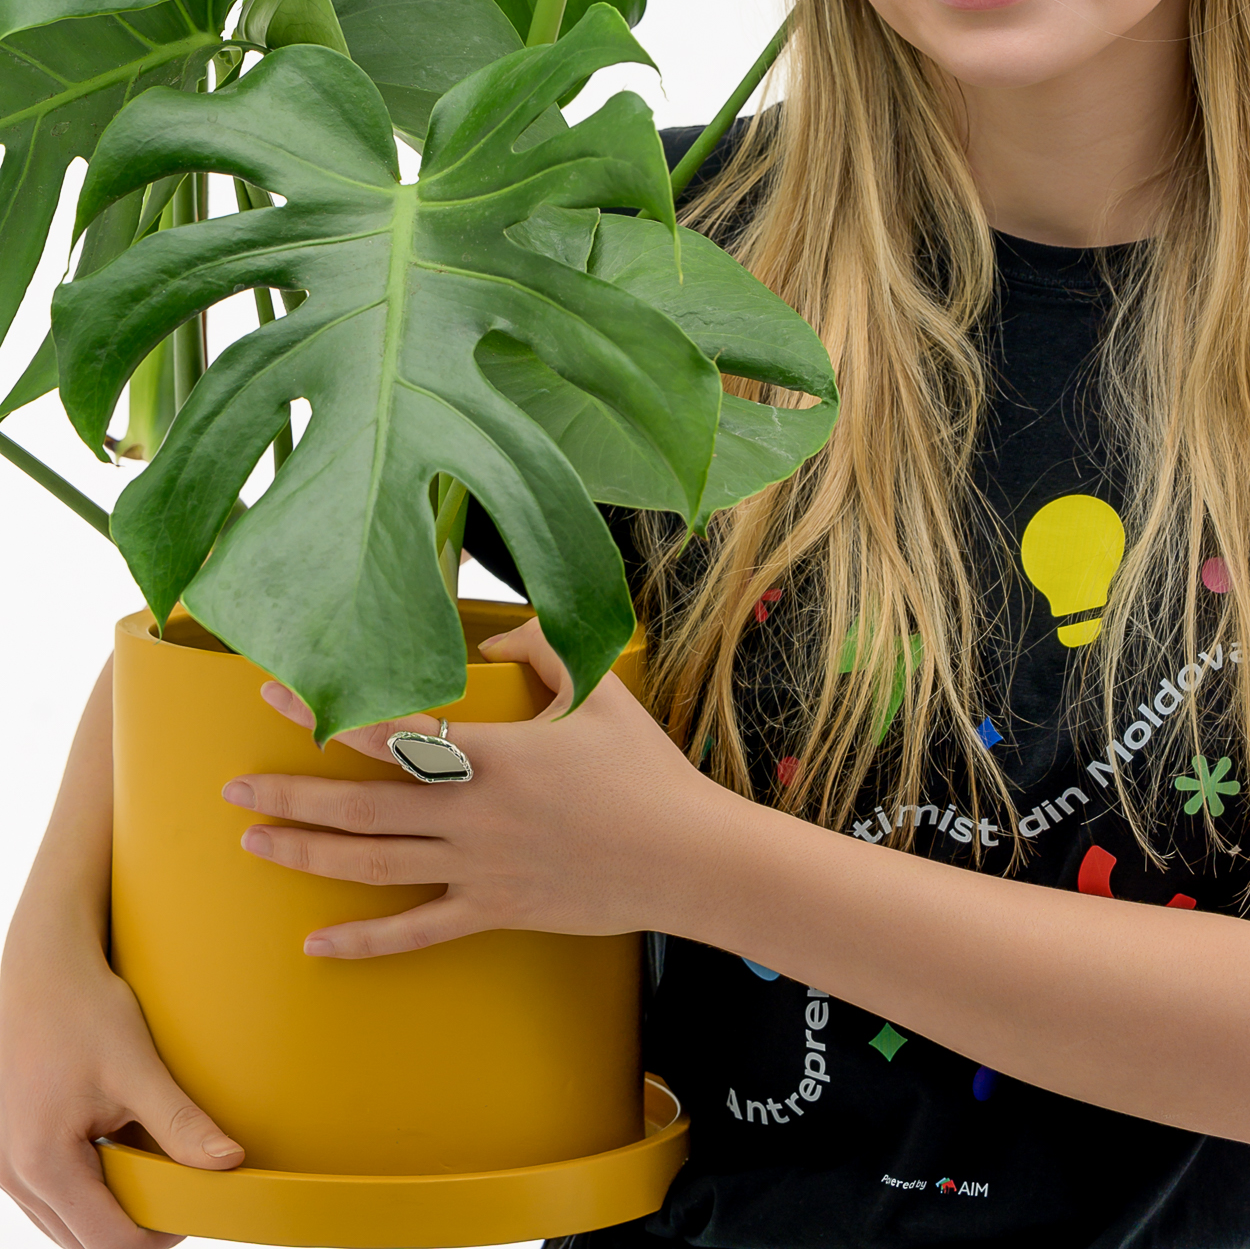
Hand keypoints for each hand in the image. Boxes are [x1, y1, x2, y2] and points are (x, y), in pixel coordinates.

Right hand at [0, 928, 243, 1248]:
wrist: (42, 967)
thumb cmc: (84, 1009)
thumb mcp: (138, 1066)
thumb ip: (180, 1122)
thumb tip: (230, 1162)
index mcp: (43, 1164)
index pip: (109, 1241)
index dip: (161, 1234)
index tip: (200, 1206)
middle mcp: (13, 1176)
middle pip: (84, 1241)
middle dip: (136, 1226)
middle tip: (183, 1189)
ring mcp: (3, 1166)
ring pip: (65, 1223)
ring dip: (110, 1209)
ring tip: (155, 1165)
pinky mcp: (7, 1150)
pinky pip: (51, 1195)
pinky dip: (88, 1188)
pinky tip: (120, 1149)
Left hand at [222, 616, 726, 957]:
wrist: (686, 856)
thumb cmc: (646, 769)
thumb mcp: (600, 690)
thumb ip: (544, 650)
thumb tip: (498, 634)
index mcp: (493, 755)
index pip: (390, 731)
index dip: (328, 713)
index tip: (273, 695)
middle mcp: (473, 815)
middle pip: (361, 806)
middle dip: (289, 796)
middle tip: (232, 789)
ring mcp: (479, 869)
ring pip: (373, 866)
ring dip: (307, 854)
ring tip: (254, 843)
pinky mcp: (494, 911)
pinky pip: (416, 932)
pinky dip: (364, 941)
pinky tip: (316, 945)